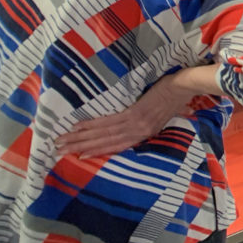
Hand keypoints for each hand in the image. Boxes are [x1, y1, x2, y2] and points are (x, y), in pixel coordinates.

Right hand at [56, 73, 191, 157]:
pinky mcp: (134, 114)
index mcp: (145, 133)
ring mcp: (135, 125)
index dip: (97, 151)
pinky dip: (92, 126)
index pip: (117, 146)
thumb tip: (149, 119)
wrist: (183, 87)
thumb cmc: (176, 97)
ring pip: (103, 135)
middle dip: (81, 147)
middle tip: (59, 151)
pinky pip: (109, 122)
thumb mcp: (165, 114)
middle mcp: (138, 133)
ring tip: (62, 142)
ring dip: (80, 139)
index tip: (79, 155)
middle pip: (105, 142)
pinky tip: (78, 128)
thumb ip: (154, 120)